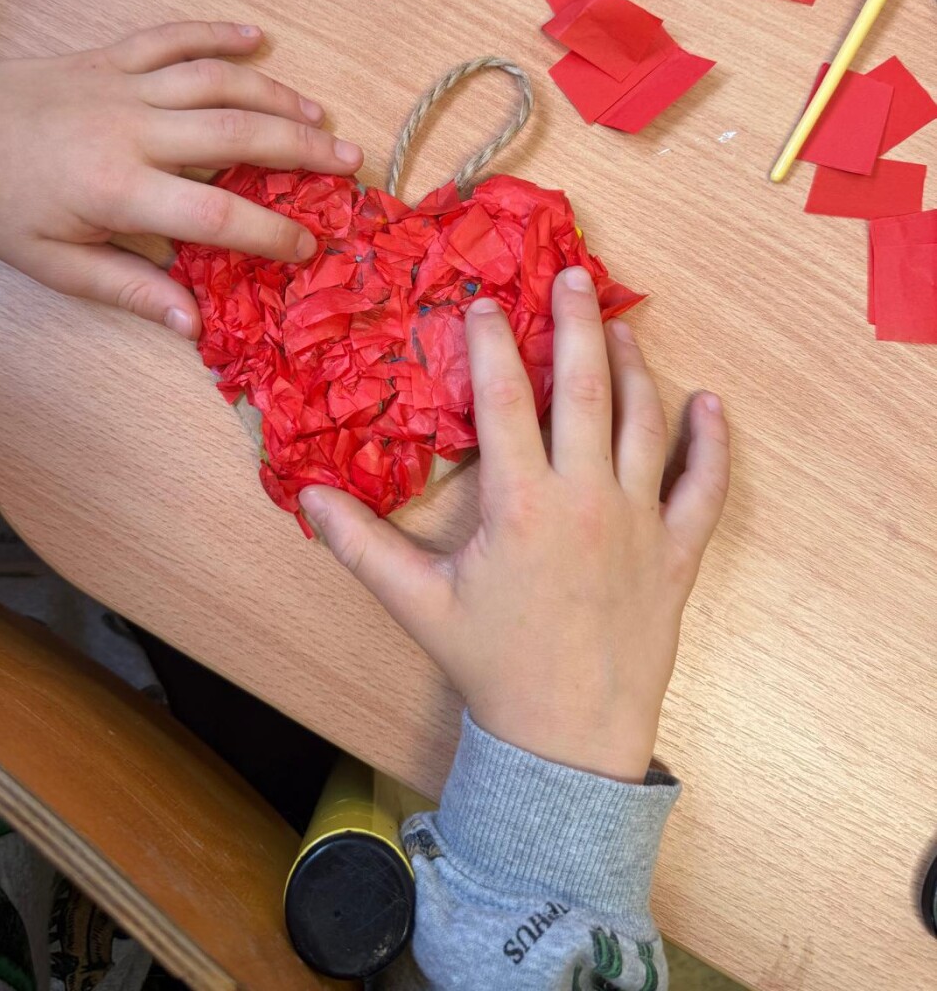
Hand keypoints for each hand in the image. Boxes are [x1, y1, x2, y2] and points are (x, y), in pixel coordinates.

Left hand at [0, 22, 362, 337]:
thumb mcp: (57, 264)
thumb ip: (130, 290)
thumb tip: (193, 324)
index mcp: (118, 188)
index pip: (216, 212)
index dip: (271, 232)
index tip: (309, 247)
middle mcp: (131, 128)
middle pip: (237, 130)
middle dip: (302, 148)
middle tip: (350, 160)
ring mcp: (122, 83)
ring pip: (217, 79)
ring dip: (275, 92)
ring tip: (320, 113)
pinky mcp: (107, 55)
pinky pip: (172, 36)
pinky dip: (216, 32)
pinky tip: (256, 37)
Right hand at [299, 266, 729, 780]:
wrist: (567, 740)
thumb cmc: (491, 665)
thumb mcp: (418, 603)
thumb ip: (361, 545)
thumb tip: (305, 497)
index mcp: (521, 503)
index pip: (504, 399)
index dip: (492, 343)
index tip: (483, 303)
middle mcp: (586, 498)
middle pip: (585, 387)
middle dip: (577, 322)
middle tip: (573, 274)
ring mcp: (639, 522)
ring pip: (643, 421)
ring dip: (634, 365)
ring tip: (621, 323)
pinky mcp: (677, 552)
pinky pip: (703, 486)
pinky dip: (710, 442)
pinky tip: (708, 403)